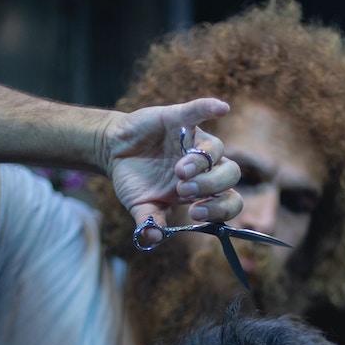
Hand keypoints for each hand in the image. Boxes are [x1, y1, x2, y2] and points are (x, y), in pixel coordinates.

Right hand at [102, 98, 242, 244]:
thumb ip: (149, 220)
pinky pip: (200, 111)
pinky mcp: (180, 120)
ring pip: (216, 149)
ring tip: (179, 171)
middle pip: (230, 174)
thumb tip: (152, 237)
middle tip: (184, 191)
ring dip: (201, 162)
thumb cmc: (135, 180)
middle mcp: (206, 166)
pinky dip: (210, 108)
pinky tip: (221, 108)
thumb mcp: (140, 205)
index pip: (229, 201)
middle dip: (211, 185)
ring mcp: (195, 141)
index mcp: (203, 190)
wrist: (114, 152)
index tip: (195, 214)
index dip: (220, 210)